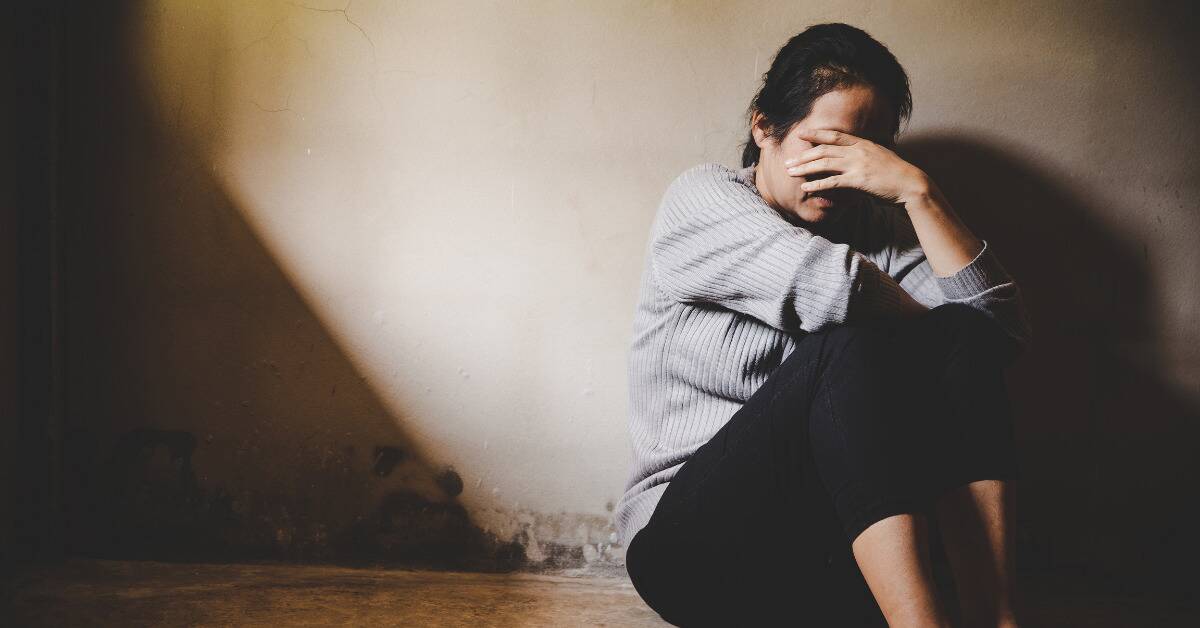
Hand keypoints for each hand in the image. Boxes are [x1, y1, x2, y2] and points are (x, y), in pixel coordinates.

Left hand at [782, 128, 930, 206]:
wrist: (912, 185)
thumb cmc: (897, 174)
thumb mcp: (881, 157)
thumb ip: (866, 154)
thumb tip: (857, 154)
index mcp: (863, 144)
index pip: (835, 136)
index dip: (816, 134)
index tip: (801, 134)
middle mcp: (858, 151)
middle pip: (824, 150)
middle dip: (803, 155)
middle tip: (788, 161)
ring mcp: (858, 165)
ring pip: (825, 164)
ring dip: (805, 168)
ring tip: (791, 173)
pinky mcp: (859, 181)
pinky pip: (833, 182)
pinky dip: (817, 185)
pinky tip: (806, 188)